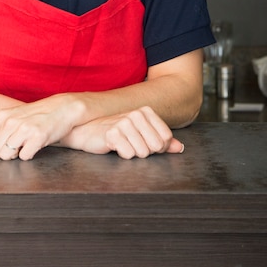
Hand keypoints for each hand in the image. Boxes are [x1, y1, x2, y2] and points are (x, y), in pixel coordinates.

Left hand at [0, 93, 84, 160]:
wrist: (63, 108)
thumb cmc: (36, 114)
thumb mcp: (13, 117)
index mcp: (2, 116)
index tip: (5, 145)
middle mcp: (11, 121)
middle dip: (5, 154)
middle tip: (17, 146)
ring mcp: (24, 129)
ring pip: (7, 156)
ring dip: (16, 155)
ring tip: (26, 145)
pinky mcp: (38, 137)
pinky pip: (24, 157)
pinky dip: (29, 154)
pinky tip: (35, 145)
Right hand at [66, 106, 184, 158]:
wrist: (87, 132)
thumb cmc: (116, 133)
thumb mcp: (141, 134)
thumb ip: (162, 140)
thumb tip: (179, 148)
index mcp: (145, 112)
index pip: (166, 138)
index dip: (158, 147)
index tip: (144, 143)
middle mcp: (136, 114)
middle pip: (156, 146)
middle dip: (145, 151)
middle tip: (131, 144)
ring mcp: (124, 122)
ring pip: (143, 152)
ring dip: (133, 153)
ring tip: (122, 145)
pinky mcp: (112, 133)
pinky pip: (128, 154)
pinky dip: (122, 154)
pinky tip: (114, 147)